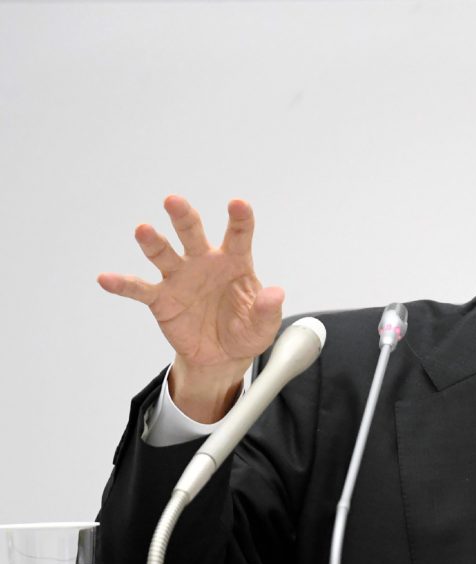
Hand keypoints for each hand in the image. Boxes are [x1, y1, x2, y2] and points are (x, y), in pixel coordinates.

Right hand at [98, 195, 283, 421]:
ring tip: (143, 229)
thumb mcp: (263, 326)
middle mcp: (204, 262)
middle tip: (174, 201)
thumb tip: (275, 293)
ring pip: (164, 254)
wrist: (221, 356)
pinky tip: (106, 278)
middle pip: (192, 234)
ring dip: (153, 242)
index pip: (238, 235)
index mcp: (234, 262)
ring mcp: (180, 278)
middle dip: (183, 216)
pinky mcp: (161, 299)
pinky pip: (139, 289)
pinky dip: (123, 284)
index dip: (239, 218)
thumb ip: (268, 309)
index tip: (238, 204)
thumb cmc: (245, 331)